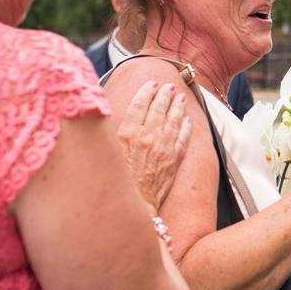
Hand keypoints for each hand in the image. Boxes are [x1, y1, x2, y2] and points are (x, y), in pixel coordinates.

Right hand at [116, 81, 191, 211]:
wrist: (133, 206)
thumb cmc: (114, 182)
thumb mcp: (105, 154)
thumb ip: (108, 134)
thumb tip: (102, 117)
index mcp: (127, 134)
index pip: (139, 105)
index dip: (146, 92)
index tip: (151, 84)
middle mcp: (147, 137)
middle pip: (159, 108)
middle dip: (165, 94)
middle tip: (169, 86)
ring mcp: (163, 147)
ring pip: (174, 120)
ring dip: (178, 106)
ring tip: (180, 97)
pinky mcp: (174, 159)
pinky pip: (184, 137)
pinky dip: (186, 126)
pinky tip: (188, 119)